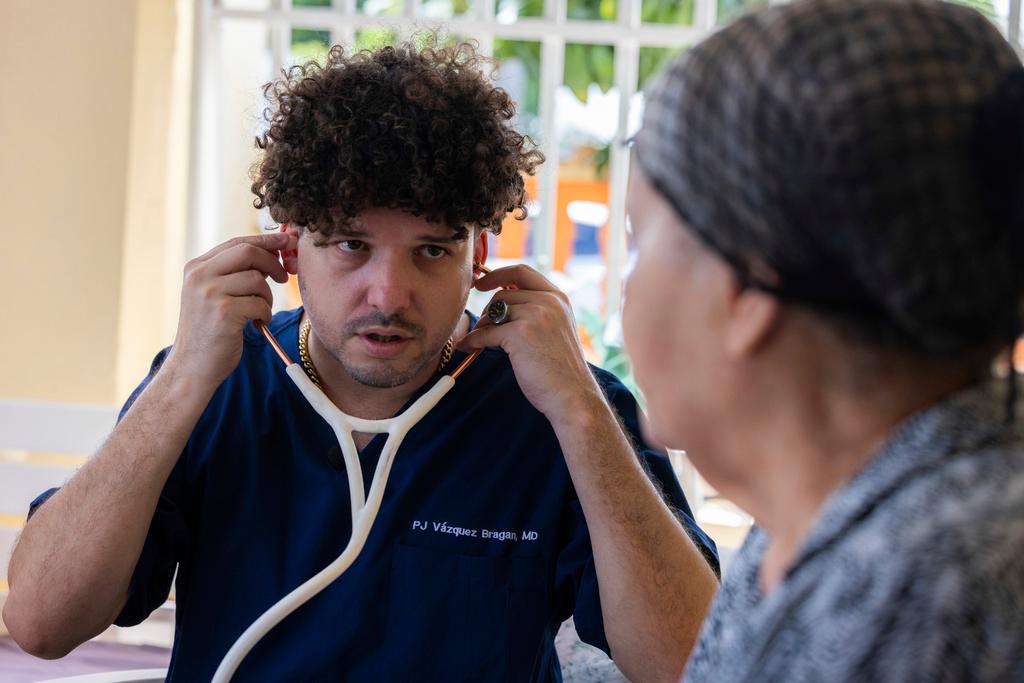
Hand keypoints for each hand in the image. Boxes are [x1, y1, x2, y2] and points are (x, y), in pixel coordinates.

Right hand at [165, 232, 295, 390]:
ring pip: (257, 280)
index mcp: (196, 267)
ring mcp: (209, 293)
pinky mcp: (223, 312)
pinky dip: (265, 314)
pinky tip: (255, 324)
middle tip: (284, 276)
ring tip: (259, 311)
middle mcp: (200, 276)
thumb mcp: (213, 294)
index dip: (266, 240)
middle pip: (249, 252)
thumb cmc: (210, 331)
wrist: (192, 367)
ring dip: (267, 297)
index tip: (287, 241)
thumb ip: (234, 273)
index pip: (237, 242)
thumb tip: (274, 251)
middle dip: (273, 262)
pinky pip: (260, 304)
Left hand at [457, 264, 604, 423]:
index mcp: (558, 298)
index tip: (481, 283)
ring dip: (481, 326)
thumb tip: (502, 303)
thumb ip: (538, 311)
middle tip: (482, 327)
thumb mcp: (557, 328)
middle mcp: (548, 302)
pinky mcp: (519, 334)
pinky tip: (468, 347)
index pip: (522, 272)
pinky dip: (473, 341)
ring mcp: (534, 315)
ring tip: (478, 341)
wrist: (572, 395)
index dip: (497, 274)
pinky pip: (486, 333)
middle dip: (488, 310)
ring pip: (493, 311)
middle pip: (503, 293)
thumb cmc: (562, 369)